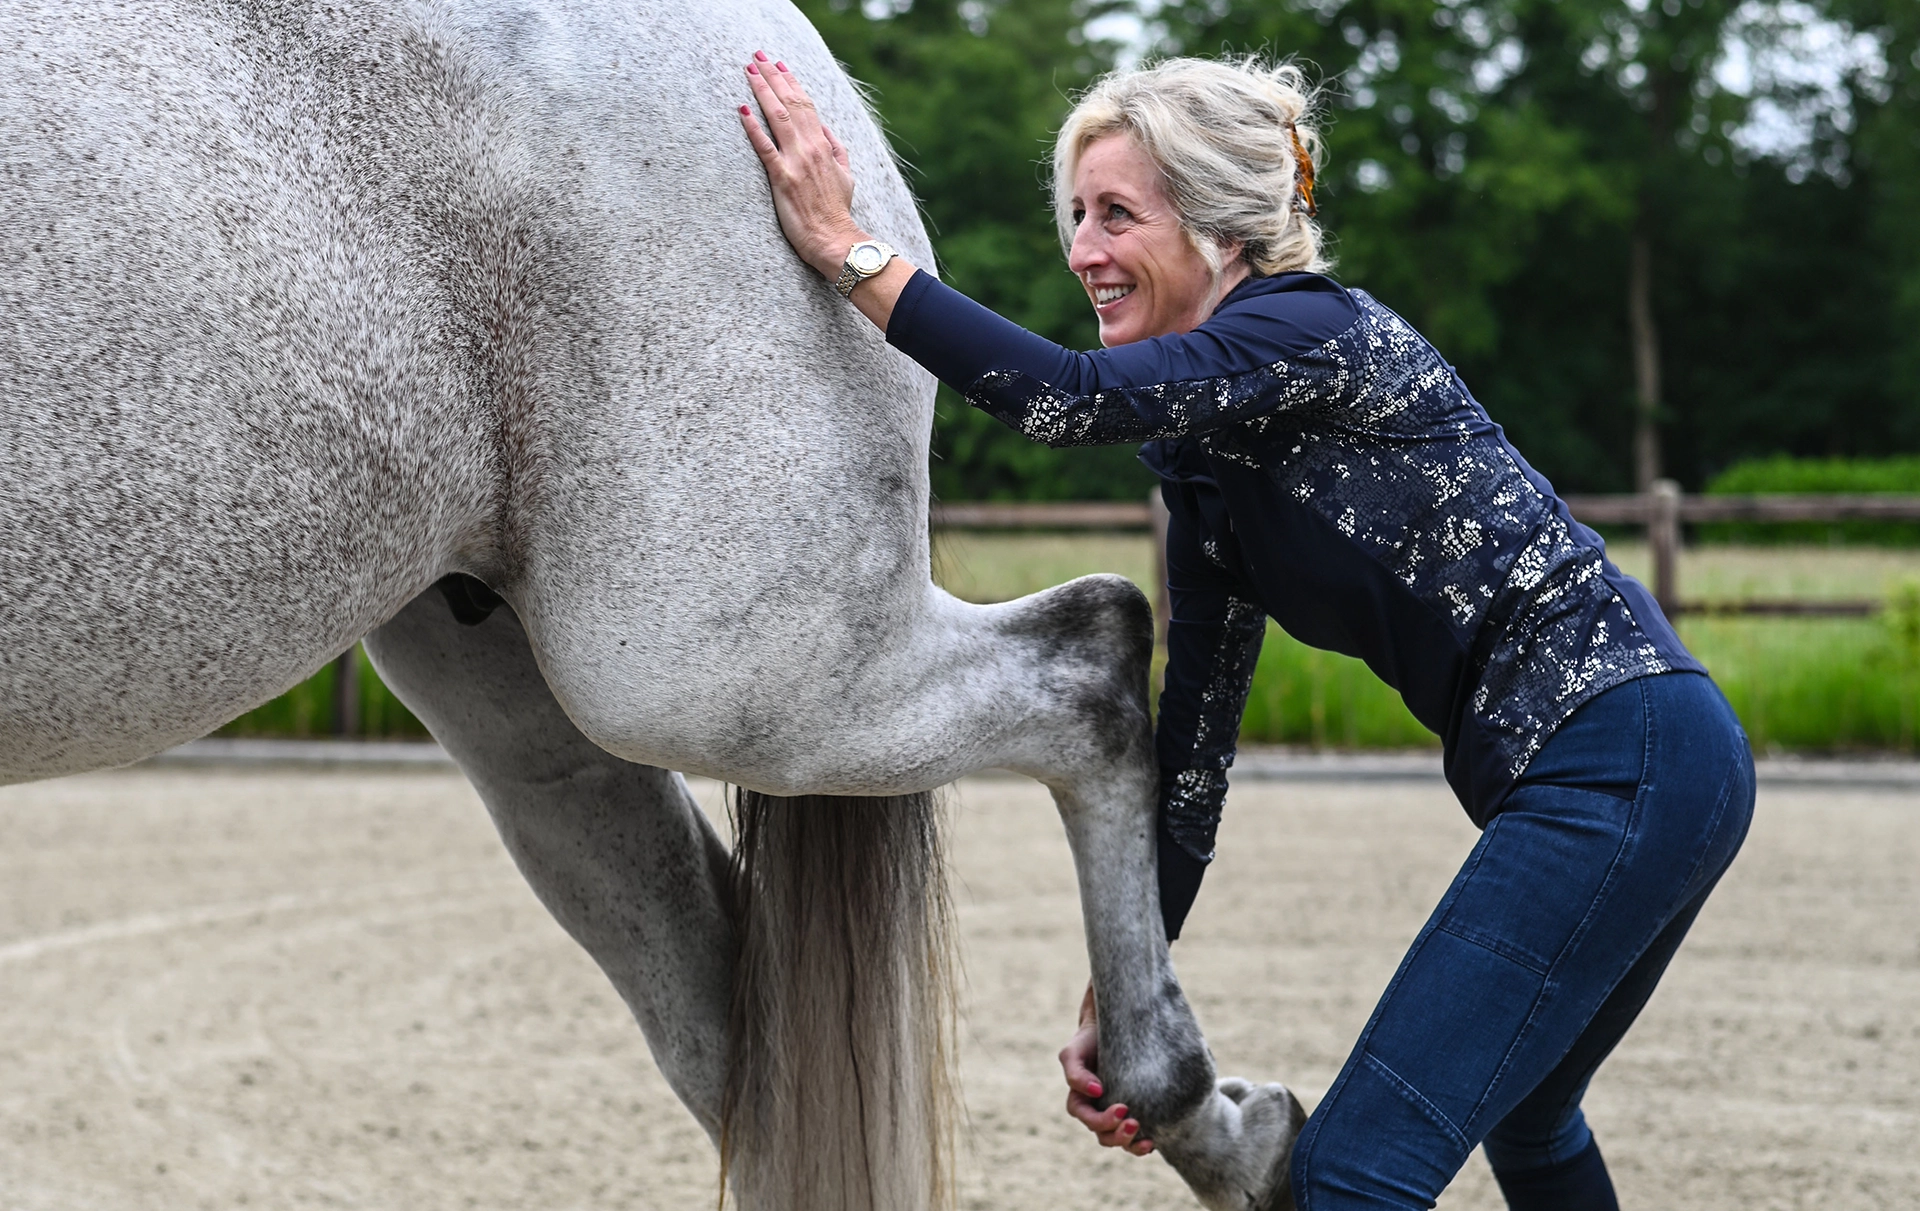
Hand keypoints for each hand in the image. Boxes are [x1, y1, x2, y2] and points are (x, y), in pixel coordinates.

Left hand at [738, 51, 862, 277]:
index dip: (791, 82)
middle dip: (772, 77)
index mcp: (824, 146)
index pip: (807, 105)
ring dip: (762, 91)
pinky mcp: (782, 179)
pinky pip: (765, 148)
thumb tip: (827, 131)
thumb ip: (838, 151)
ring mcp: (796, 162)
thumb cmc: (837, 212)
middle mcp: (810, 148)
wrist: (835, 239)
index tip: (779, 65)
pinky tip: (742, 110)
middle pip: (790, 103)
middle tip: (757, 56)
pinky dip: (753, 127)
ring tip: (749, 71)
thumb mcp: (846, 176)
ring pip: (778, 117)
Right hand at [1059, 981, 1153, 1155]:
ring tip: (1148, 1140)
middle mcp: (1097, 1110)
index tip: (1123, 1108)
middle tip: (1134, 1123)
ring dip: (1132, 1144)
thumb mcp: (1073, 1053)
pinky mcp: (1135, 1111)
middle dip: (1118, 1135)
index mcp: (1081, 1101)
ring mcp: (1115, 1112)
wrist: (1111, 1027)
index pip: (1088, 1119)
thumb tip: (1096, 1092)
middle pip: (1104, 1135)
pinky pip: (1137, 1135)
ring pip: (1120, 1139)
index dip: (1102, 1120)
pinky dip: (1144, 1141)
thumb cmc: (1088, 1041)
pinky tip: (1155, 1138)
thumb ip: (1075, 1073)